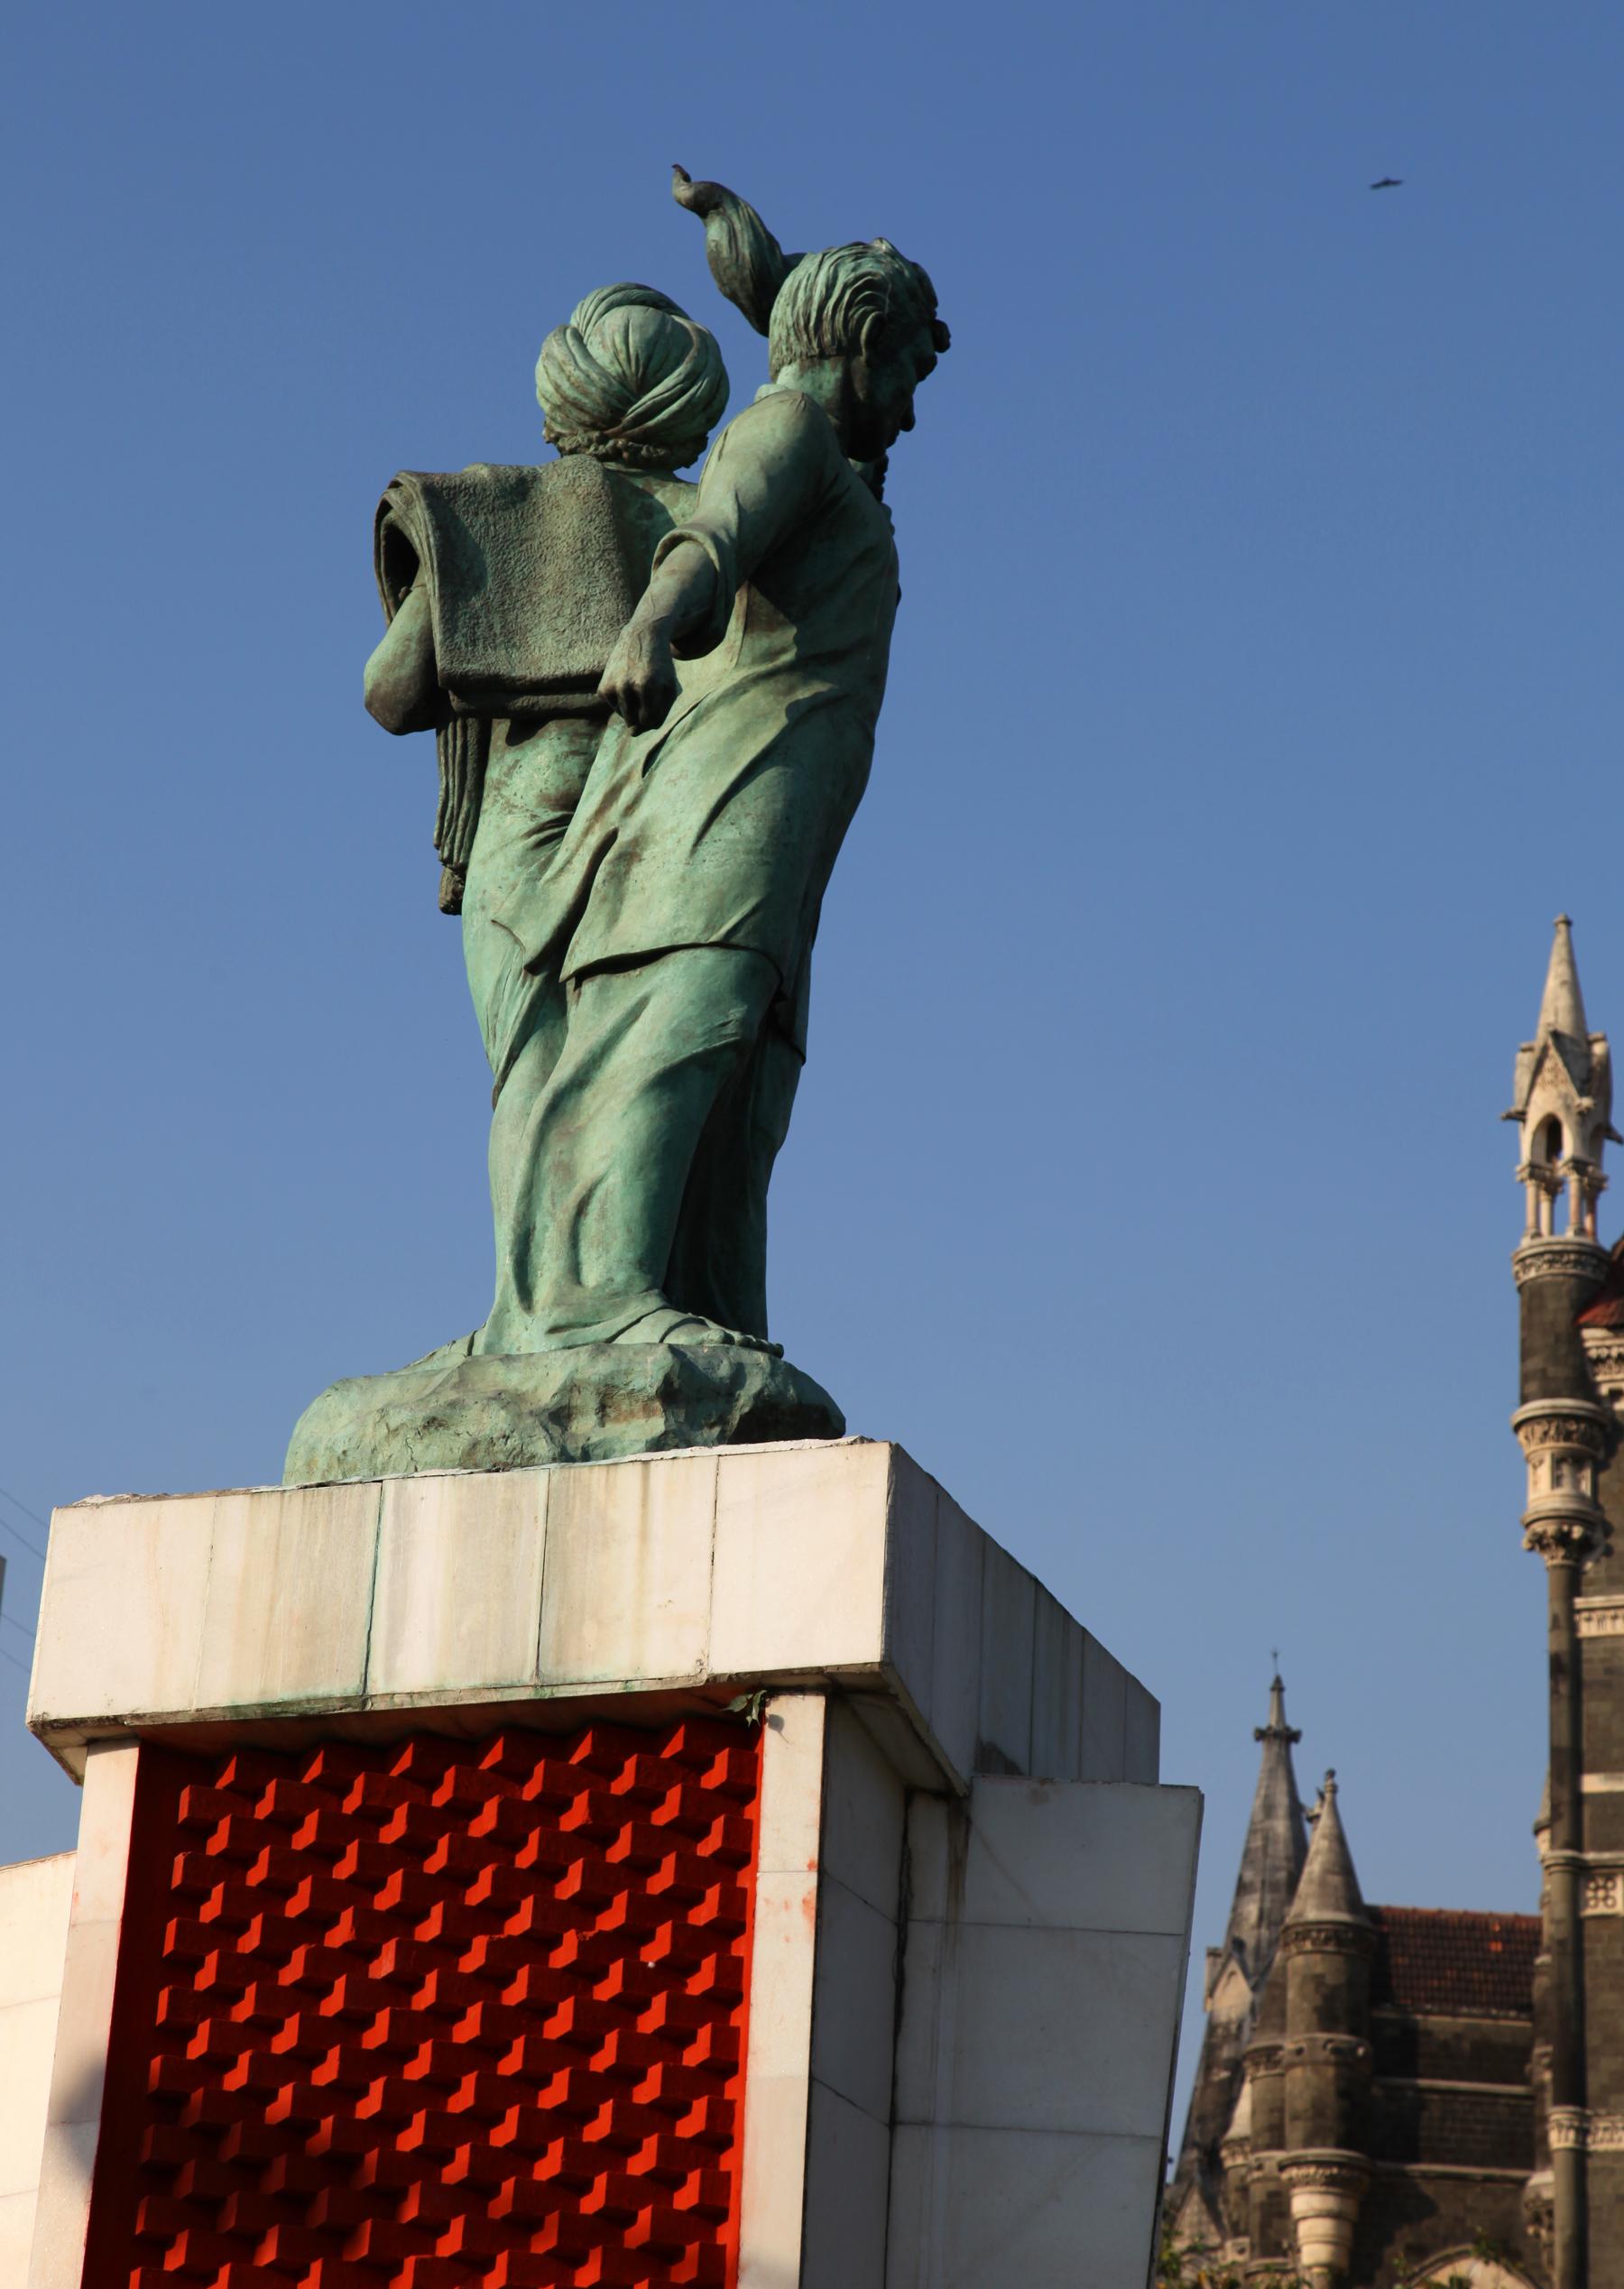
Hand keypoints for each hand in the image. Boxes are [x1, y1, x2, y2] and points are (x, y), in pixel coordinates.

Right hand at [599, 613, 678, 733]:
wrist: (642, 637)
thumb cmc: (660, 668)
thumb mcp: (669, 690)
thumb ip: (659, 716)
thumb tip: (633, 734)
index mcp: (646, 686)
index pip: (649, 721)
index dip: (656, 715)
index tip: (658, 699)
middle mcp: (625, 686)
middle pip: (635, 723)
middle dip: (644, 713)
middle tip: (649, 692)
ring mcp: (612, 686)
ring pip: (625, 718)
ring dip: (635, 708)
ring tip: (639, 686)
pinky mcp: (603, 688)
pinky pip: (616, 709)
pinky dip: (624, 702)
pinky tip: (628, 684)